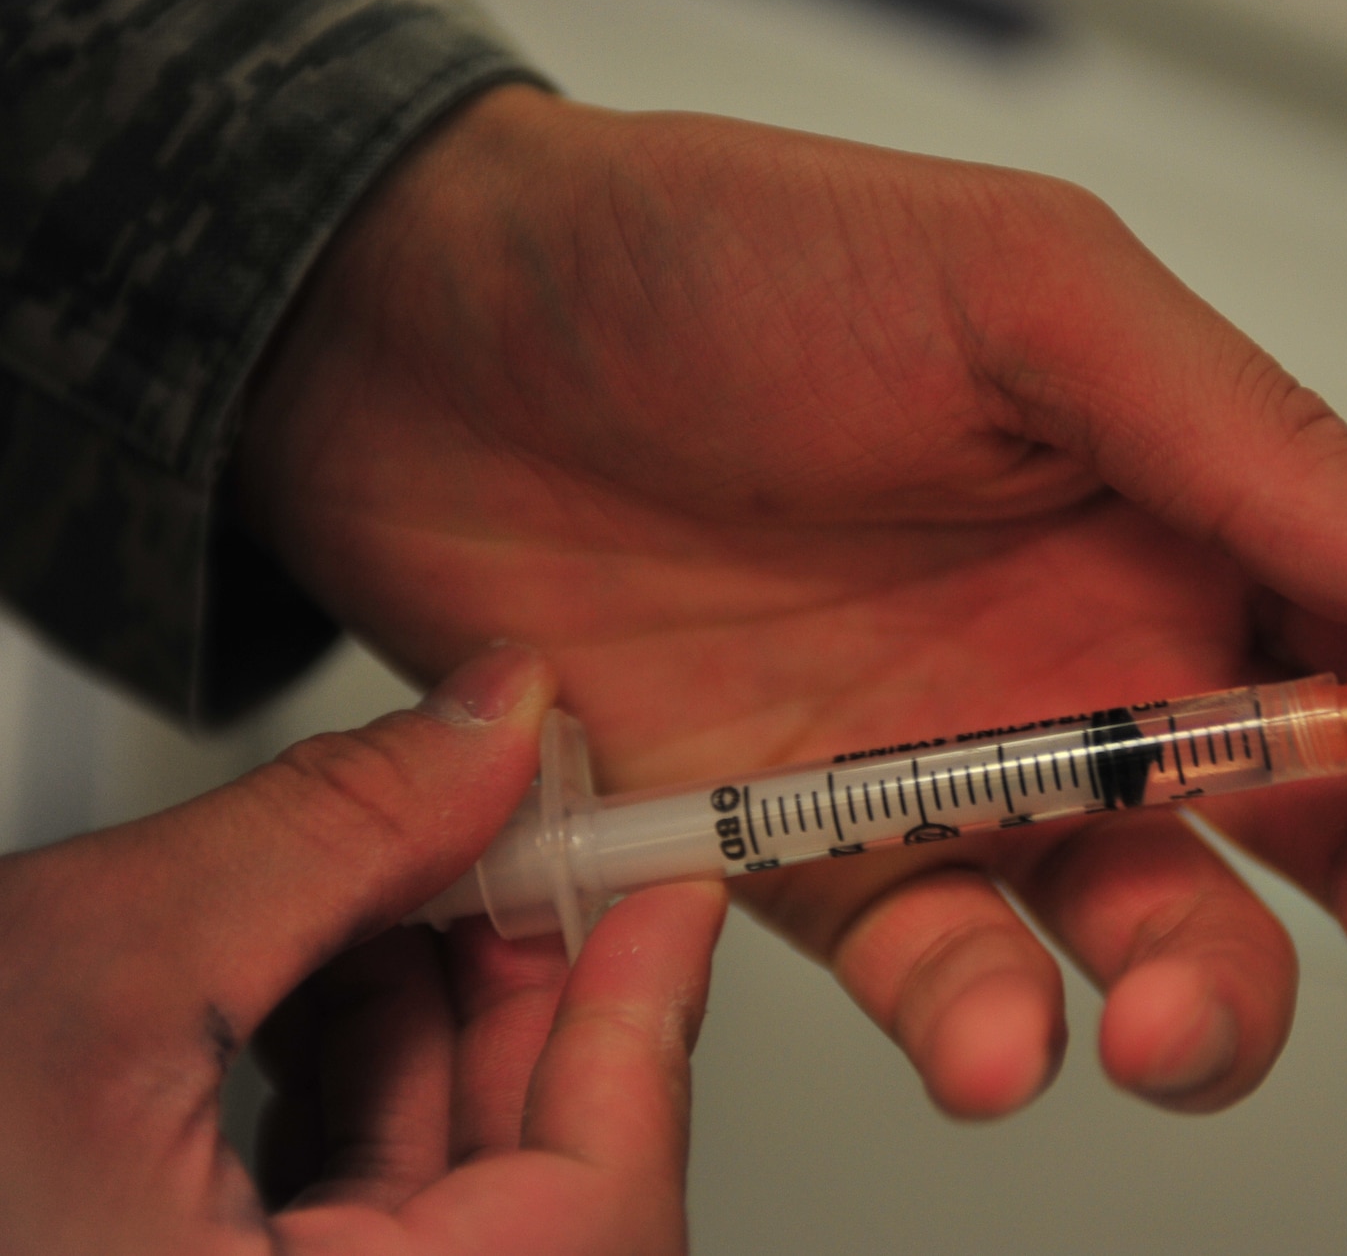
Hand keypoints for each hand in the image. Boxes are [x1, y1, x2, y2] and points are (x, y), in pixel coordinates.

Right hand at [0, 646, 724, 1254]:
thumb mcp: (86, 973)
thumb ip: (322, 838)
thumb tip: (490, 730)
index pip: (596, 1215)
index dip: (645, 1018)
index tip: (669, 877)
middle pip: (532, 1194)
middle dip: (534, 989)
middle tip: (534, 839)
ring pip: (441, 1200)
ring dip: (442, 1021)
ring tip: (422, 869)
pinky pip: (348, 1220)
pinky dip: (354, 1088)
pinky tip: (332, 964)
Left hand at [238, 86, 1346, 1119]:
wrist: (425, 343)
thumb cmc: (717, 264)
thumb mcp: (1016, 291)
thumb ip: (1246, 437)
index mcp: (1188, 503)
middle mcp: (1108, 648)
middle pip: (1338, 828)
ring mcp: (978, 764)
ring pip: (1168, 934)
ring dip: (1209, 1010)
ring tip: (1156, 1019)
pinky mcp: (831, 853)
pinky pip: (953, 977)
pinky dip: (989, 1030)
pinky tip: (994, 1035)